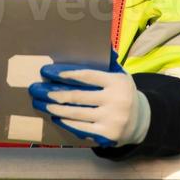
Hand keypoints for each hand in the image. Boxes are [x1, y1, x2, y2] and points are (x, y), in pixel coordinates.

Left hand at [28, 53, 149, 147]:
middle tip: (38, 90)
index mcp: (117, 82)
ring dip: (56, 109)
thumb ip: (109, 62)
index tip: (51, 72)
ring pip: (76, 113)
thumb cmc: (123, 94)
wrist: (141, 122)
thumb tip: (103, 44)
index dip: (68, 74)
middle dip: (55, 93)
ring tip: (42, 104)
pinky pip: (81, 128)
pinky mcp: (106, 135)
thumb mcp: (121, 75)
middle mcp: (116, 101)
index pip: (88, 76)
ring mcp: (111, 119)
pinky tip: (56, 117)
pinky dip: (66, 122)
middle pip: (78, 96)